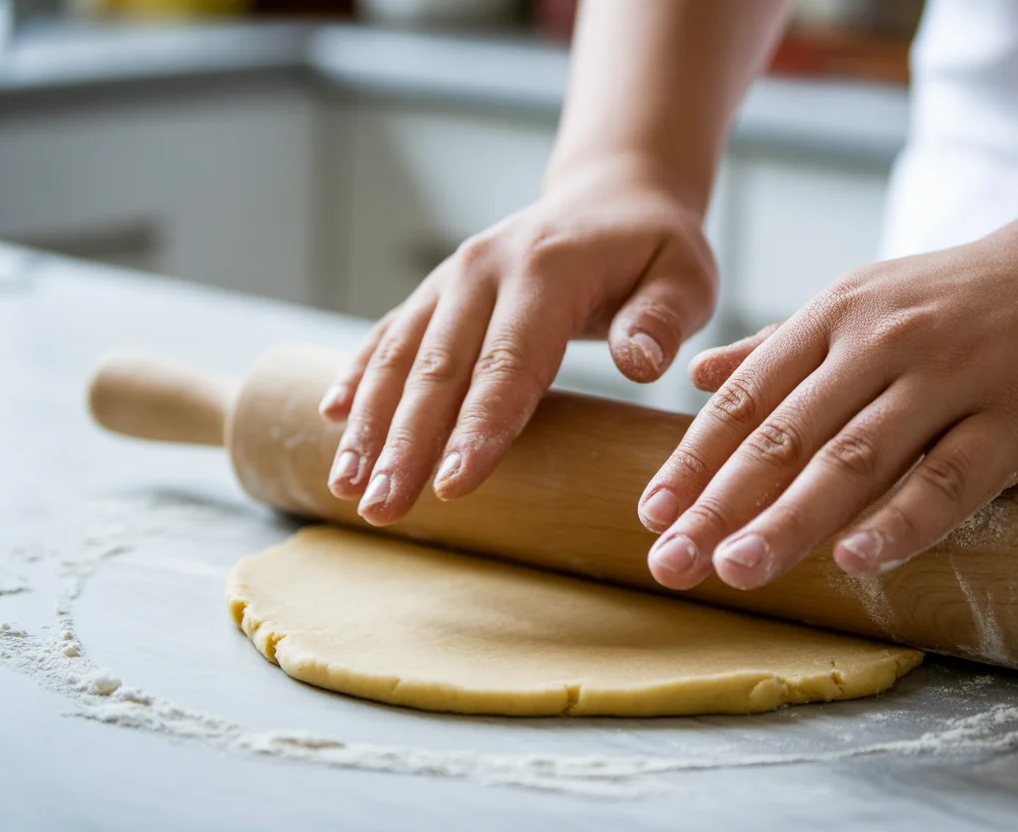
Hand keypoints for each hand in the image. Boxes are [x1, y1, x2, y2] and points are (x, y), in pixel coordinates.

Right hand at [319, 158, 716, 525]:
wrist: (612, 195)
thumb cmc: (655, 249)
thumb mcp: (685, 276)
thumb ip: (662, 318)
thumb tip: (641, 365)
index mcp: (546, 271)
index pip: (509, 362)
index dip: (480, 427)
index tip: (453, 485)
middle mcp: (486, 270)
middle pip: (439, 368)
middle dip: (406, 443)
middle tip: (381, 508)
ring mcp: (453, 277)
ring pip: (401, 355)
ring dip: (370, 422)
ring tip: (346, 485)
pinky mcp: (438, 290)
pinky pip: (390, 333)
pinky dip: (360, 375)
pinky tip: (332, 416)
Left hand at [638, 221, 1017, 588]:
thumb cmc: (963, 297)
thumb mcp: (863, 301)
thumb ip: (780, 346)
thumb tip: (697, 375)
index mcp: (834, 317)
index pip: (746, 401)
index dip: (694, 461)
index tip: (652, 516)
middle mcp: (881, 342)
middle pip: (784, 436)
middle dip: (719, 504)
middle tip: (671, 563)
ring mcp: (949, 377)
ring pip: (854, 459)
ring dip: (789, 520)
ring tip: (737, 570)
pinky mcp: (1016, 418)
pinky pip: (950, 478)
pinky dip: (899, 520)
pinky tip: (852, 560)